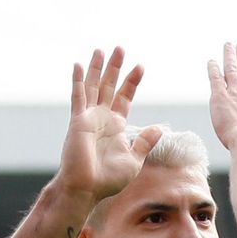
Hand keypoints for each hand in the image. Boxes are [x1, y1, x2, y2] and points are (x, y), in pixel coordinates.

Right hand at [56, 48, 162, 204]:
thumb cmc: (108, 180)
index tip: (140, 66)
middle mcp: (101, 118)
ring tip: (102, 50)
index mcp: (115, 126)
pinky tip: (78, 65)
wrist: (88, 188)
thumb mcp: (134, 160)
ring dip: (98, 68)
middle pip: (109, 87)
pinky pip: (78, 97)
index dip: (132, 82)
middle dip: (116, 68)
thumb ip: (145, 142)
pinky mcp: (78, 121)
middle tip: (121, 48)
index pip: (125, 98)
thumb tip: (158, 128)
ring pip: (93, 87)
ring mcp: (88, 118)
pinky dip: (78, 81)